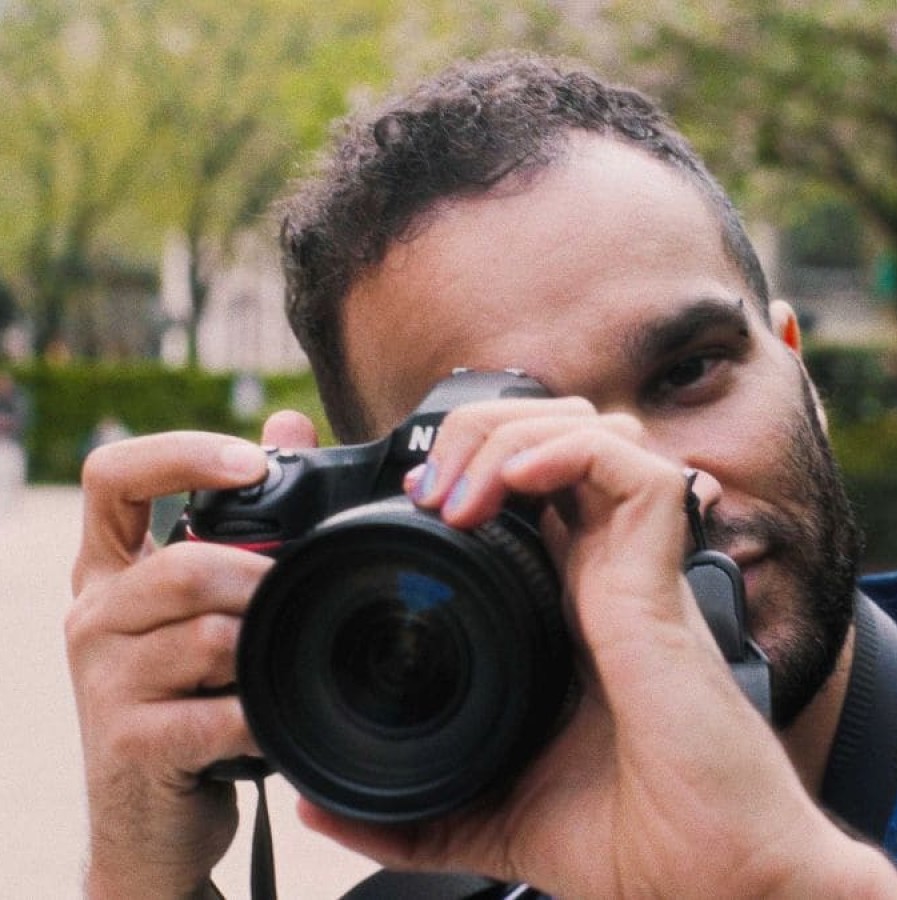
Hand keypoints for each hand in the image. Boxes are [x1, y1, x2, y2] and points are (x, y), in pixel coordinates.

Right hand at [66, 413, 317, 897]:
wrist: (152, 816)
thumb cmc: (190, 694)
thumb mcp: (204, 604)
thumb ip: (244, 518)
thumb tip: (289, 423)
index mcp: (111, 568)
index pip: (111, 476)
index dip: (181, 454)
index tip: (253, 461)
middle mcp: (95, 614)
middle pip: (184, 566)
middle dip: (263, 583)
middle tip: (306, 604)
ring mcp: (103, 680)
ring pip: (210, 638)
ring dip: (270, 651)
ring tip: (291, 665)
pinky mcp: (130, 742)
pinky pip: (221, 714)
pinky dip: (267, 715)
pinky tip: (281, 721)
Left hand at [298, 398, 896, 897]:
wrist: (712, 884)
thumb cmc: (631, 845)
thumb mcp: (486, 816)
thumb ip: (406, 814)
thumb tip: (314, 802)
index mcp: (565, 609)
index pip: (524, 491)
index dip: (468, 468)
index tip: (408, 507)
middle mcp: (603, 575)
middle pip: (552, 438)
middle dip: (477, 434)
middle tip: (427, 495)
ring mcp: (637, 570)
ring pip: (589, 431)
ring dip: (510, 435)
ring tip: (459, 496)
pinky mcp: (665, 578)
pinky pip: (631, 468)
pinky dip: (566, 453)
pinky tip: (511, 489)